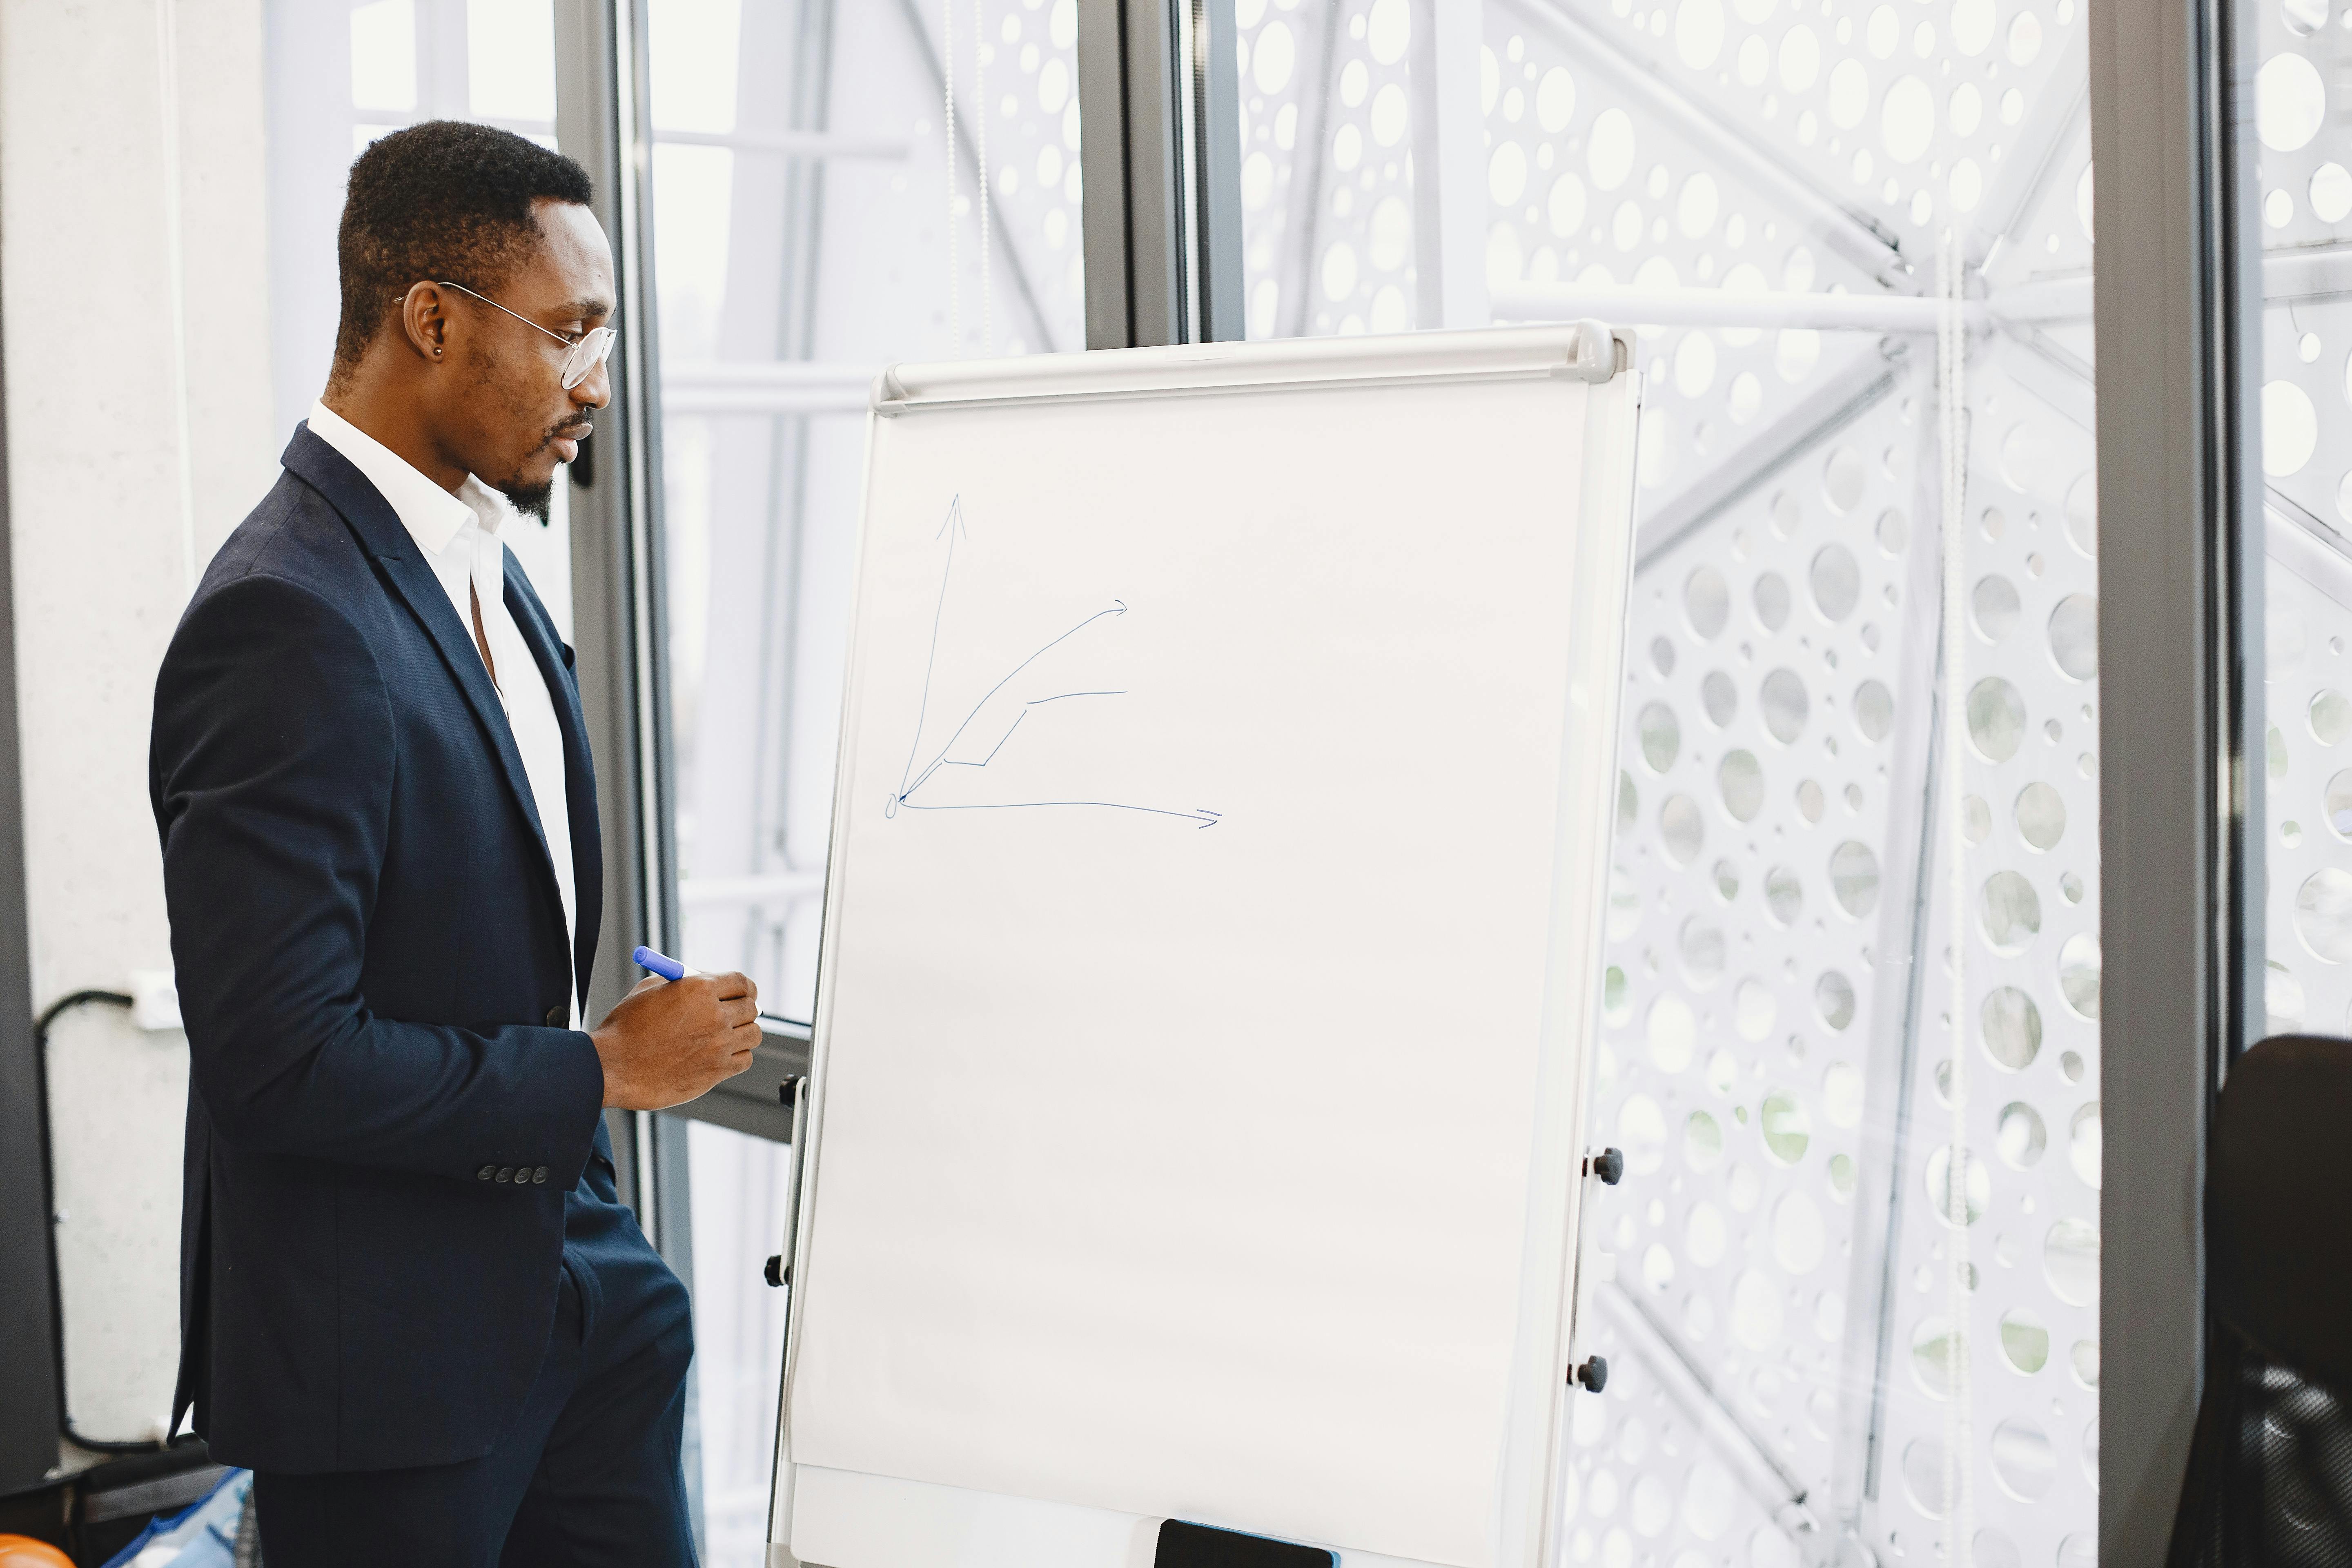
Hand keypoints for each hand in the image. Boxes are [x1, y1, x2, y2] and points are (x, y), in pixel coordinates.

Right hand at [591, 970, 759, 1110]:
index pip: (742, 982)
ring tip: (724, 1036)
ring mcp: (719, 1045)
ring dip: (742, 1033)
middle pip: (751, 1007)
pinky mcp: (717, 1071)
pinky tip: (720, 1055)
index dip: (743, 987)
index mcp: (699, 989)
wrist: (612, 1067)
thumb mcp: (651, 989)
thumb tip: (708, 979)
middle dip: (742, 1008)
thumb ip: (684, 981)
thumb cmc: (626, 1027)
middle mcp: (715, 1015)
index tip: (742, 993)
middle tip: (732, 1014)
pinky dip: (737, 1056)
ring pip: (753, 1034)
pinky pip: (745, 1059)